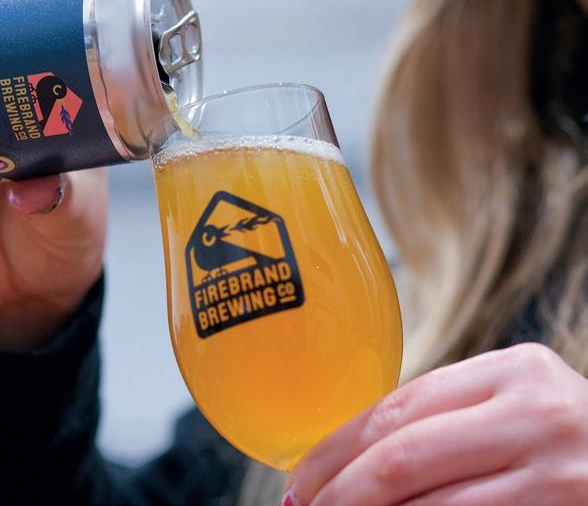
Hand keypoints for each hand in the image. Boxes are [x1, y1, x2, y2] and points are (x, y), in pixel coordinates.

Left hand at [283, 343, 587, 505]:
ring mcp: (560, 471)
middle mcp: (537, 413)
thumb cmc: (568, 441)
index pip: (397, 407)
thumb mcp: (513, 408)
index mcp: (512, 370)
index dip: (336, 448)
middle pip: (403, 456)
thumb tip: (345, 461)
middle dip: (341, 492)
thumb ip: (446, 419)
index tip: (300, 479)